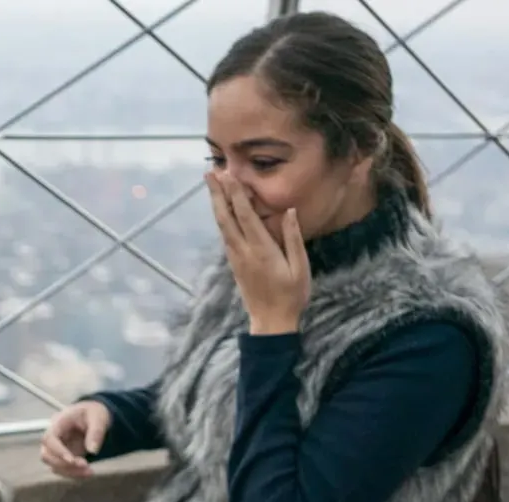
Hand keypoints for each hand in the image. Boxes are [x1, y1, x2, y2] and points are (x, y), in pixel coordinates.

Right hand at [40, 401, 110, 478]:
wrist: (94, 417)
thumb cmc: (94, 413)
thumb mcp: (99, 417)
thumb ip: (96, 432)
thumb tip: (92, 451)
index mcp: (59, 422)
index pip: (49, 438)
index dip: (57, 451)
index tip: (72, 460)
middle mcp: (54, 436)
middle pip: (46, 454)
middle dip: (64, 464)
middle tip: (85, 465)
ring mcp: (57, 448)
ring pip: (53, 465)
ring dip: (70, 472)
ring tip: (89, 472)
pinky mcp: (63, 457)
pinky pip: (62, 469)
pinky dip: (73, 473)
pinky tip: (87, 472)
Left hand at [206, 172, 310, 333]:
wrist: (271, 322)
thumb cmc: (291, 295)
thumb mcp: (300, 267)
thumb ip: (293, 238)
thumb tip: (289, 211)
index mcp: (260, 250)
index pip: (244, 215)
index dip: (235, 193)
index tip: (228, 174)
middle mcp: (243, 251)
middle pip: (225, 217)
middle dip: (217, 193)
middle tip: (209, 172)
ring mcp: (236, 257)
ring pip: (222, 225)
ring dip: (216, 203)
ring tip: (211, 184)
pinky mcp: (234, 263)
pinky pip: (225, 235)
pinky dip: (221, 218)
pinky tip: (220, 209)